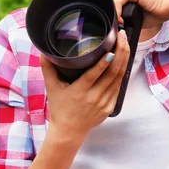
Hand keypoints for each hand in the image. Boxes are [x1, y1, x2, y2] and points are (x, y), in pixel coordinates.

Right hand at [40, 29, 130, 143]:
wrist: (69, 131)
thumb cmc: (60, 107)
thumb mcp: (51, 88)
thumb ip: (48, 69)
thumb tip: (43, 51)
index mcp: (79, 91)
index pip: (94, 75)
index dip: (103, 62)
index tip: (111, 49)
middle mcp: (94, 97)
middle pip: (112, 73)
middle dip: (120, 53)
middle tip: (123, 37)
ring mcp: (104, 102)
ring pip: (118, 78)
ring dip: (124, 60)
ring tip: (126, 44)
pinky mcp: (111, 106)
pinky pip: (119, 86)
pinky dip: (122, 72)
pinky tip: (124, 60)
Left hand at [81, 0, 168, 27]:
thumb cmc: (152, 13)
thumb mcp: (130, 16)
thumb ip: (118, 18)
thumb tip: (108, 30)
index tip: (79, 6)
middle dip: (91, 5)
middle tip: (88, 20)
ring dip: (105, 12)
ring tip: (109, 24)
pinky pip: (116, 1)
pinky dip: (116, 13)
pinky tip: (121, 21)